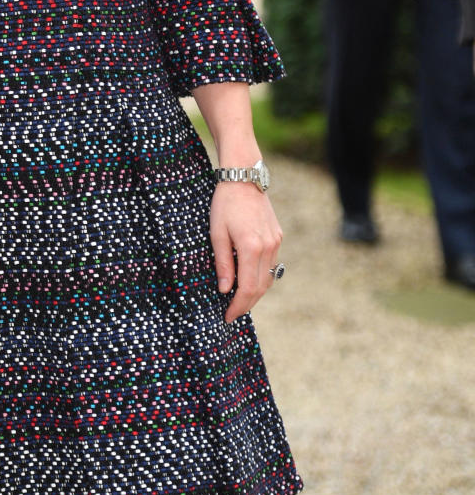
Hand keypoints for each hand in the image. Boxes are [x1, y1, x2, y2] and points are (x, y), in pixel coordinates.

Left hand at [210, 183, 283, 323]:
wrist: (244, 177)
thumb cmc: (224, 203)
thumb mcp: (216, 233)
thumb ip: (223, 263)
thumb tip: (225, 290)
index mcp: (251, 247)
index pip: (247, 288)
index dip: (238, 306)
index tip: (227, 317)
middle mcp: (268, 247)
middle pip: (261, 287)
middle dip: (246, 303)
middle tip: (232, 313)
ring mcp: (276, 242)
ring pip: (268, 277)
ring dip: (255, 292)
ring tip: (239, 300)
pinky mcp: (277, 236)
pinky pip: (271, 264)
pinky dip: (261, 276)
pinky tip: (249, 279)